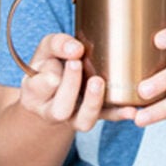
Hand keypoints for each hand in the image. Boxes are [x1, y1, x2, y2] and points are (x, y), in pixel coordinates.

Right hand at [18, 34, 134, 130]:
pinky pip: (107, 119)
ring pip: (83, 121)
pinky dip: (119, 114)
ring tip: (98, 81)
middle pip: (60, 109)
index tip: (59, 61)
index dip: (48, 78)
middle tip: (76, 63)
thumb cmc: (51, 65)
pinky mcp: (95, 116)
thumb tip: (76, 48)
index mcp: (34, 94)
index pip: (37, 89)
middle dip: (69, 87)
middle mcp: (52, 111)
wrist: (58, 88)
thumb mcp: (46, 50)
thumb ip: (56, 44)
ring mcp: (74, 118)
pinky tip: (132, 109)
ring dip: (92, 102)